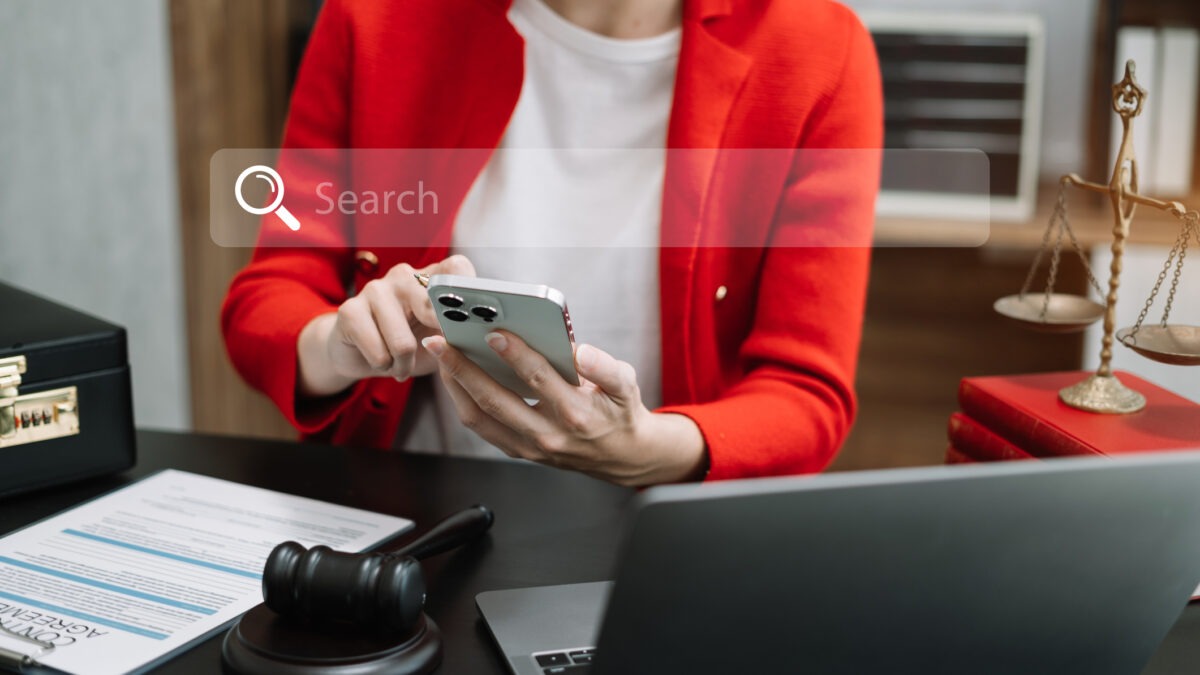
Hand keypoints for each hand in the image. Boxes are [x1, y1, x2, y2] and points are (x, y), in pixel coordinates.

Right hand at [297, 255, 475, 396]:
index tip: (475, 320)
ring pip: (404, 342)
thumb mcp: (441, 340)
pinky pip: (379, 353)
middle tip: (434, 354)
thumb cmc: (410, 343)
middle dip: (438, 341)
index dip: (468, 292)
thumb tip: (486, 339)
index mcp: (431, 277)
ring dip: (405, 364)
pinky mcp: (350, 310)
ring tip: (402, 365)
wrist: (359, 353)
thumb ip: (461, 333)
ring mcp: (376, 289)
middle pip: (432, 306)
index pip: (457, 269)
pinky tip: (383, 362)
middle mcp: (404, 275)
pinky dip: (386, 367)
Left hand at [421, 330, 707, 486]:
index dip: (515, 354)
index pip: (539, 379)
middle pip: (496, 400)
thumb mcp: (626, 385)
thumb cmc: (621, 415)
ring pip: (481, 418)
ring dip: (455, 386)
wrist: (624, 457)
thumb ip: (605, 366)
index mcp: (576, 413)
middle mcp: (548, 433)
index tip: (493, 333)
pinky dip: (464, 402)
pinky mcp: (520, 451)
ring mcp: (530, 446)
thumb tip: (580, 351)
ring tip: (441, 357)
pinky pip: (483, 427)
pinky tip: (456, 378)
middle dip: (463, 369)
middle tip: (440, 342)